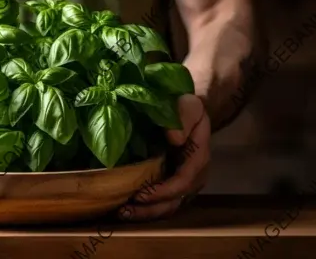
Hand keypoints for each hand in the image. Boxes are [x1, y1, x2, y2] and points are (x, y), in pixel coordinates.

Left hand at [118, 94, 210, 220]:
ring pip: (168, 207)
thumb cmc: (186, 109)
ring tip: (122, 213)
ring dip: (146, 213)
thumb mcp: (188, 106)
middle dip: (150, 209)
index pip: (183, 182)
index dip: (162, 191)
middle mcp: (194, 176)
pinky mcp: (173, 186)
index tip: (140, 194)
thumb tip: (174, 137)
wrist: (189, 115)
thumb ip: (183, 118)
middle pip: (174, 201)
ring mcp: (184, 184)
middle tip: (124, 210)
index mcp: (199, 158)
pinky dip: (145, 209)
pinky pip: (162, 203)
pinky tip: (125, 208)